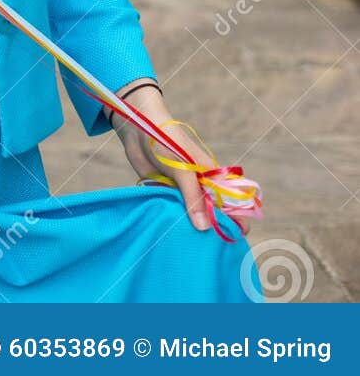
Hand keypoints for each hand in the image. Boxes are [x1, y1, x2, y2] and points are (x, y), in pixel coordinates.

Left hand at [110, 85, 250, 236]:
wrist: (137, 127)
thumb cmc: (166, 141)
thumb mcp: (183, 169)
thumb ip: (193, 196)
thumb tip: (204, 227)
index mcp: (213, 177)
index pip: (233, 202)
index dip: (238, 220)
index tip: (233, 238)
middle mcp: (201, 186)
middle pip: (214, 213)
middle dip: (213, 230)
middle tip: (207, 248)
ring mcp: (184, 191)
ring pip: (194, 216)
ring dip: (192, 228)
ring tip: (190, 247)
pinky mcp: (167, 193)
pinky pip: (175, 212)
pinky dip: (175, 222)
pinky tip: (172, 236)